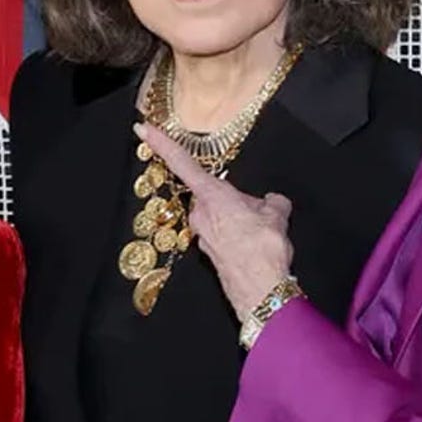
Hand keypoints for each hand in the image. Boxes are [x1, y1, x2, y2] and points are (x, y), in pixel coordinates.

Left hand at [137, 124, 294, 324]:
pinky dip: (237, 235)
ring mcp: (202, 235)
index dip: (162, 144)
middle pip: (212, 194)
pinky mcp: (209, 252)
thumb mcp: (276, 215)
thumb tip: (272, 201)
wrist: (261, 290)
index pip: (182, 163)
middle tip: (258, 211)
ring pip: (219, 215)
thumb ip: (272, 202)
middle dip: (233, 198)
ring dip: (237, 219)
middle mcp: (201, 215)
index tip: (144, 130)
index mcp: (213, 196)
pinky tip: (254, 245)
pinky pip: (223, 234)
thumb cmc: (263, 250)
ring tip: (261, 233)